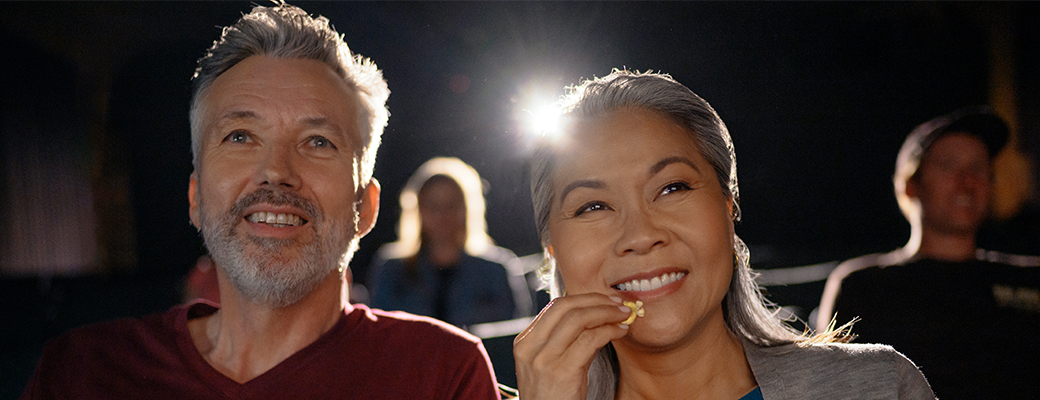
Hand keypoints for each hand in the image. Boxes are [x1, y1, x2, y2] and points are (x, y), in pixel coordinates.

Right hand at [513, 293, 631, 399]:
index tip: (605, 300)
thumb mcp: (551, 365)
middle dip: (596, 300)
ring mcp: (543, 360)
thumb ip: (565, 341)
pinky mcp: (561, 372)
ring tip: (623, 315)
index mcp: (525, 343)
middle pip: (565, 307)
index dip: (584, 299)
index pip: (555, 307)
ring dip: (606, 313)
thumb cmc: (554, 398)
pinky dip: (609, 331)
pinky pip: (589, 340)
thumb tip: (595, 316)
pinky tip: (620, 332)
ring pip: (578, 319)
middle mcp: (529, 348)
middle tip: (618, 303)